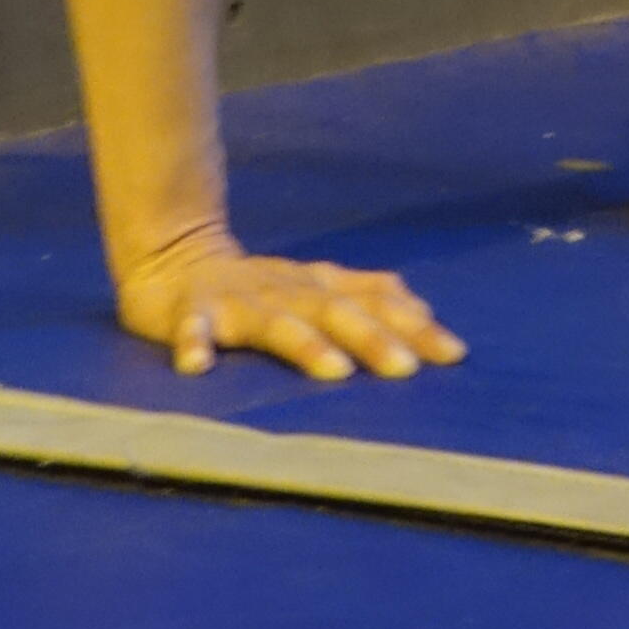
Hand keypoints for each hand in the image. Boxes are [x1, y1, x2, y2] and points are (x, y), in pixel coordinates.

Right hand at [117, 234, 465, 385]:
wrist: (174, 256)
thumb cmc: (258, 285)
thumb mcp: (315, 285)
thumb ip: (364, 293)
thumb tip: (422, 305)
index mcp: (316, 286)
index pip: (373, 302)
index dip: (413, 326)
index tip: (454, 353)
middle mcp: (285, 291)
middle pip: (333, 312)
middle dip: (371, 337)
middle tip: (406, 369)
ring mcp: (237, 301)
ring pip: (274, 323)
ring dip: (304, 345)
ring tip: (334, 371)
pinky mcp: (189, 311)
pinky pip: (190, 327)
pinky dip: (192, 342)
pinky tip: (195, 365)